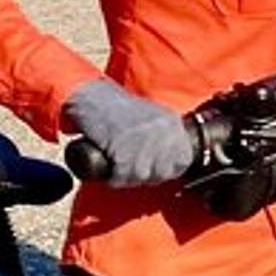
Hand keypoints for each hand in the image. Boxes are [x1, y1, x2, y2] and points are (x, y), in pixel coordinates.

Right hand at [62, 80, 193, 186]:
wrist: (91, 97)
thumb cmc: (118, 109)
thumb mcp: (152, 117)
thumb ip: (166, 136)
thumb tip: (171, 164)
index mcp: (172, 123)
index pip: (183, 161)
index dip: (168, 170)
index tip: (154, 168)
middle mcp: (162, 131)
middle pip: (163, 173)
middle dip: (147, 176)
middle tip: (131, 167)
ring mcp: (143, 140)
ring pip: (142, 176)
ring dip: (127, 177)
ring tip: (118, 166)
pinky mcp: (122, 149)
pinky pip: (122, 176)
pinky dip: (114, 178)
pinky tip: (110, 168)